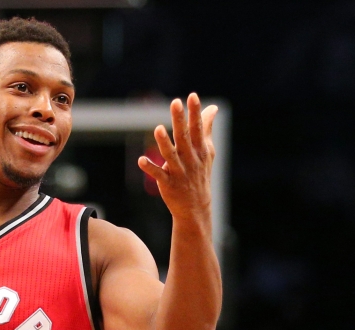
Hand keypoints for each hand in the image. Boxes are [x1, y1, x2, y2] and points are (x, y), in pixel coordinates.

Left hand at [138, 93, 217, 223]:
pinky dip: (150, 168)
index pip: (197, 128)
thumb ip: (206, 128)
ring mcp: (179, 172)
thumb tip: (213, 108)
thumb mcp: (207, 151)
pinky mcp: (168, 184)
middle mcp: (190, 159)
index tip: (192, 96)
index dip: (195, 112)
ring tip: (158, 128)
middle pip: (184, 137)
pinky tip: (140, 160)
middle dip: (180, 120)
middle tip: (175, 102)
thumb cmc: (200, 174)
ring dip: (164, 143)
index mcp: (199, 150)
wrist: (196, 207)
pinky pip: (158, 175)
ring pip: (171, 155)